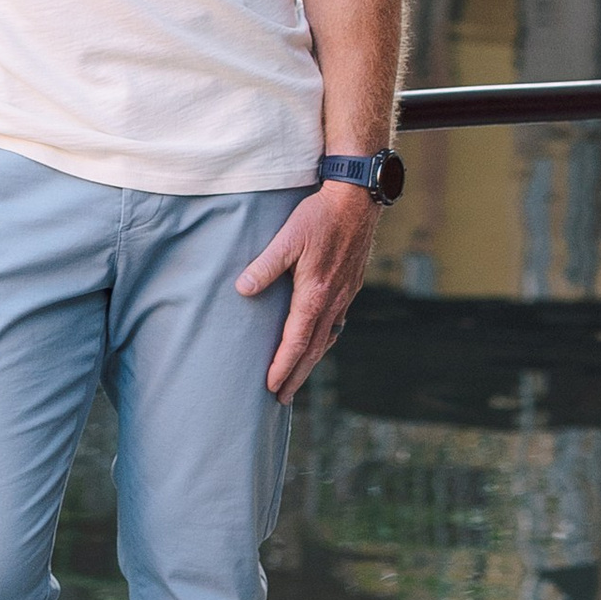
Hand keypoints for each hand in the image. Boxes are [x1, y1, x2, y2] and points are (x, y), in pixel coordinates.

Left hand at [237, 179, 378, 400]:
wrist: (358, 200)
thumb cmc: (320, 216)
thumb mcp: (288, 237)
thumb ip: (265, 265)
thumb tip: (242, 289)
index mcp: (316, 294)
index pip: (296, 341)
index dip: (282, 366)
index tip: (270, 386)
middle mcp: (333, 301)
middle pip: (313, 349)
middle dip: (296, 376)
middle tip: (281, 399)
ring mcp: (345, 296)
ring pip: (326, 339)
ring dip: (310, 362)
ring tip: (296, 379)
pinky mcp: (350, 287)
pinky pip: (336, 324)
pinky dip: (324, 342)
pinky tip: (318, 344)